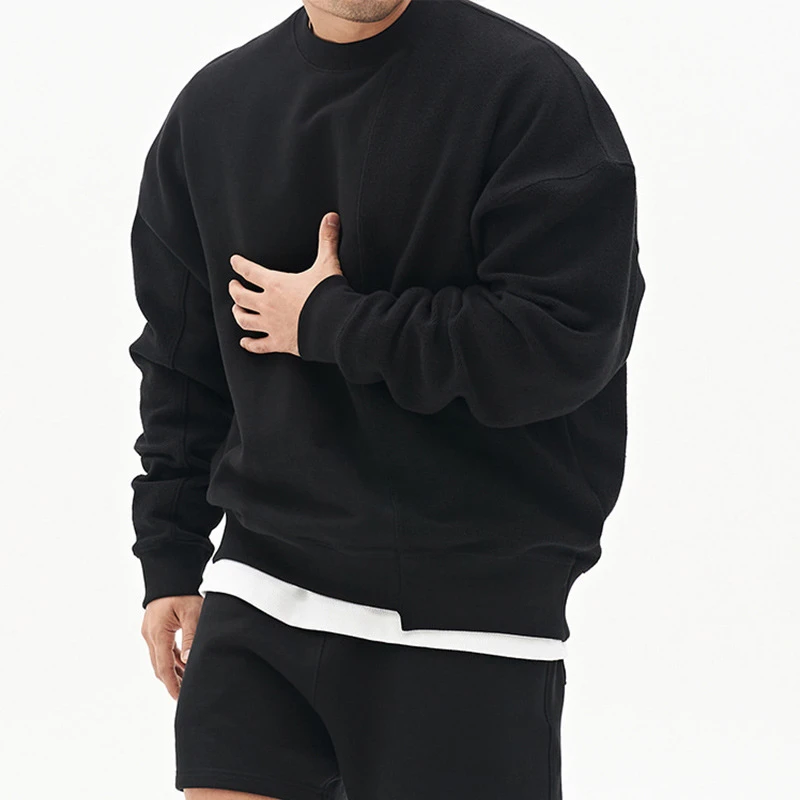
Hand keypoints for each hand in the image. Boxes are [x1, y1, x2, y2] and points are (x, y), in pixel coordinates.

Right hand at [141, 594, 202, 699]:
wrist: (170, 572)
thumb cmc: (182, 590)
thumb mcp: (192, 613)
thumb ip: (190, 638)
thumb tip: (188, 661)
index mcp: (157, 634)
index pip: (164, 667)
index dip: (172, 685)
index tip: (179, 698)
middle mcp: (150, 635)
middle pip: (159, 666)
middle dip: (171, 681)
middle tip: (185, 693)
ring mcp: (150, 631)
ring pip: (160, 658)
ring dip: (172, 669)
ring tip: (186, 681)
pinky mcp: (154, 626)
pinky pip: (161, 647)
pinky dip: (171, 657)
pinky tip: (182, 662)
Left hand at [229, 211, 344, 355]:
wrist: (333, 325)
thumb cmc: (328, 295)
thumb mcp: (327, 265)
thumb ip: (327, 241)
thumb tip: (332, 217)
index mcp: (276, 284)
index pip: (250, 272)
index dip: (239, 265)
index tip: (234, 261)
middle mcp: (268, 304)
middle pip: (241, 297)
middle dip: (235, 290)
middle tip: (233, 286)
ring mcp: (271, 325)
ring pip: (245, 320)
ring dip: (238, 314)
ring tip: (236, 310)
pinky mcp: (279, 342)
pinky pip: (258, 345)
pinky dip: (249, 344)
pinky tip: (245, 342)